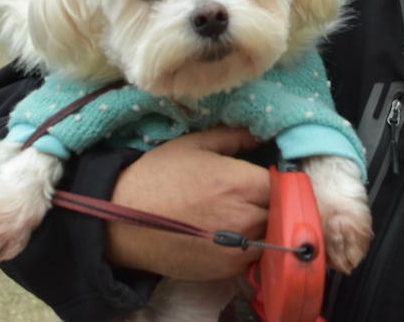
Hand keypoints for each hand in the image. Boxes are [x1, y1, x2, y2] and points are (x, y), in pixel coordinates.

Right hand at [105, 127, 270, 280]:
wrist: (120, 222)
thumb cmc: (156, 177)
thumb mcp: (194, 144)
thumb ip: (234, 136)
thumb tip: (260, 134)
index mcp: (240, 184)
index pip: (283, 182)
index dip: (277, 177)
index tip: (264, 174)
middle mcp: (245, 219)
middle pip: (281, 210)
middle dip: (272, 200)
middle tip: (252, 193)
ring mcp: (237, 249)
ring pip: (271, 235)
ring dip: (264, 224)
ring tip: (240, 212)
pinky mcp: (226, 270)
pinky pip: (254, 256)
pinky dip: (249, 245)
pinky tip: (229, 232)